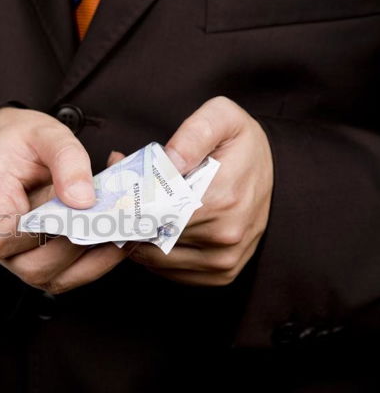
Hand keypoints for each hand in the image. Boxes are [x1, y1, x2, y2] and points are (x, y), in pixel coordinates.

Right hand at [0, 107, 128, 293]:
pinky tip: (117, 236)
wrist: (13, 146)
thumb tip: (84, 200)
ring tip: (121, 227)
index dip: (43, 230)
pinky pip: (69, 274)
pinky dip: (97, 260)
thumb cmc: (20, 140)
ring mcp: (18, 256)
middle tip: (111, 216)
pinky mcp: (41, 261)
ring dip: (92, 257)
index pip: (4, 239)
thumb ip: (67, 160)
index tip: (75, 206)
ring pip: (55, 278)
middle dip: (78, 245)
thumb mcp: (45, 133)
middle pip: (34, 266)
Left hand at [127, 96, 272, 285]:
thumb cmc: (241, 144)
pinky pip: (172, 273)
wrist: (276, 171)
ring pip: (157, 259)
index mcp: (221, 199)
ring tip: (135, 216)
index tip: (118, 193)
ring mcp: (224, 261)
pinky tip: (154, 233)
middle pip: (153, 237)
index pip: (154, 213)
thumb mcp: (221, 118)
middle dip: (129, 221)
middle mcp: (224, 237)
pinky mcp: (221, 274)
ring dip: (139, 241)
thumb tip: (169, 161)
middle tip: (118, 203)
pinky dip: (155, 256)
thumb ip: (192, 134)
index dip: (129, 205)